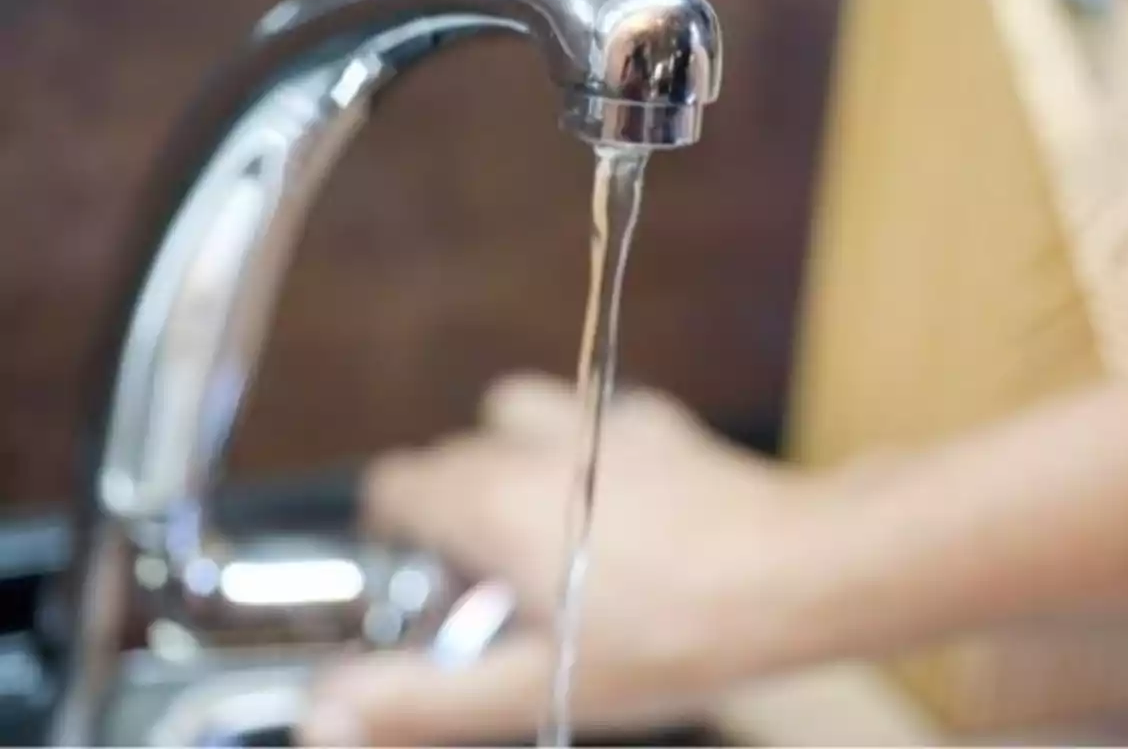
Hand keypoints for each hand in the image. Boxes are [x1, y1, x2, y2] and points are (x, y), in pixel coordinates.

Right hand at [300, 372, 795, 745]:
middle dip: (450, 512)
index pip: (393, 485)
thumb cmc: (674, 634)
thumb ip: (420, 701)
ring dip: (507, 461)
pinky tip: (617, 502)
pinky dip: (581, 448)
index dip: (393, 536)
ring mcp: (595, 421)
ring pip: (512, 415)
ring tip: (543, 529)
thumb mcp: (537, 687)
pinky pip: (589, 417)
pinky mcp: (651, 420)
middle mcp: (531, 444)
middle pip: (449, 455)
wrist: (800, 572)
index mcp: (487, 502)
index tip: (422, 582)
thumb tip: (325, 714)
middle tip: (492, 584)